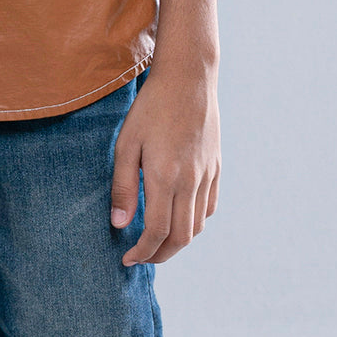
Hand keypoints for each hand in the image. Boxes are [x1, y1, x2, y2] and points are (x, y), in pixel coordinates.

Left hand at [109, 63, 219, 266]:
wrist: (188, 77)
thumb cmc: (151, 107)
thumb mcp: (127, 142)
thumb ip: (123, 185)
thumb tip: (120, 224)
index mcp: (165, 177)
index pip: (157, 232)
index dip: (142, 252)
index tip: (128, 258)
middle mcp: (191, 181)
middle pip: (181, 237)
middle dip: (161, 255)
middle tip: (142, 256)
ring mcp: (207, 175)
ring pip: (197, 225)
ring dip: (178, 241)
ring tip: (158, 240)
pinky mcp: (216, 166)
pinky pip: (209, 206)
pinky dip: (195, 221)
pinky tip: (179, 216)